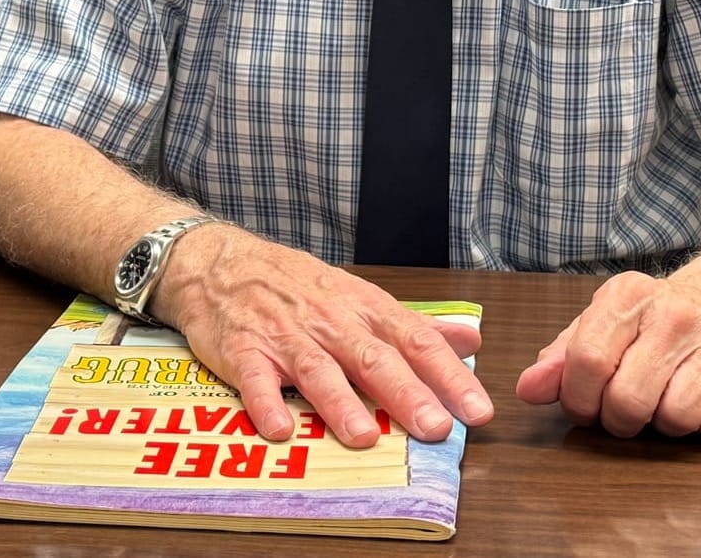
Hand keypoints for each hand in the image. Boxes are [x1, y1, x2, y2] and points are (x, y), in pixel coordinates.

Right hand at [156, 227, 492, 449]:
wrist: (222, 264)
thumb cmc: (297, 287)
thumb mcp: (360, 296)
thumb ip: (413, 325)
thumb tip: (471, 341)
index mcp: (364, 309)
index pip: (415, 341)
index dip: (449, 375)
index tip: (478, 410)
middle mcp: (331, 322)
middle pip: (374, 359)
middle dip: (407, 394)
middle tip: (436, 429)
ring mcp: (286, 337)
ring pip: (319, 371)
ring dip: (342, 404)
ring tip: (366, 436)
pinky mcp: (243, 350)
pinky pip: (256, 379)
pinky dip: (266, 403)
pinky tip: (280, 429)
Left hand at [514, 270, 700, 438]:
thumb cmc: (654, 320)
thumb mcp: (602, 323)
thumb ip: (560, 358)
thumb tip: (527, 390)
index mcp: (628, 295)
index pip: (587, 360)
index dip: (578, 399)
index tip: (584, 407)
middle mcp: (675, 313)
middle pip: (628, 400)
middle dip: (618, 420)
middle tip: (625, 409)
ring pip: (673, 419)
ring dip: (662, 423)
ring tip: (664, 397)